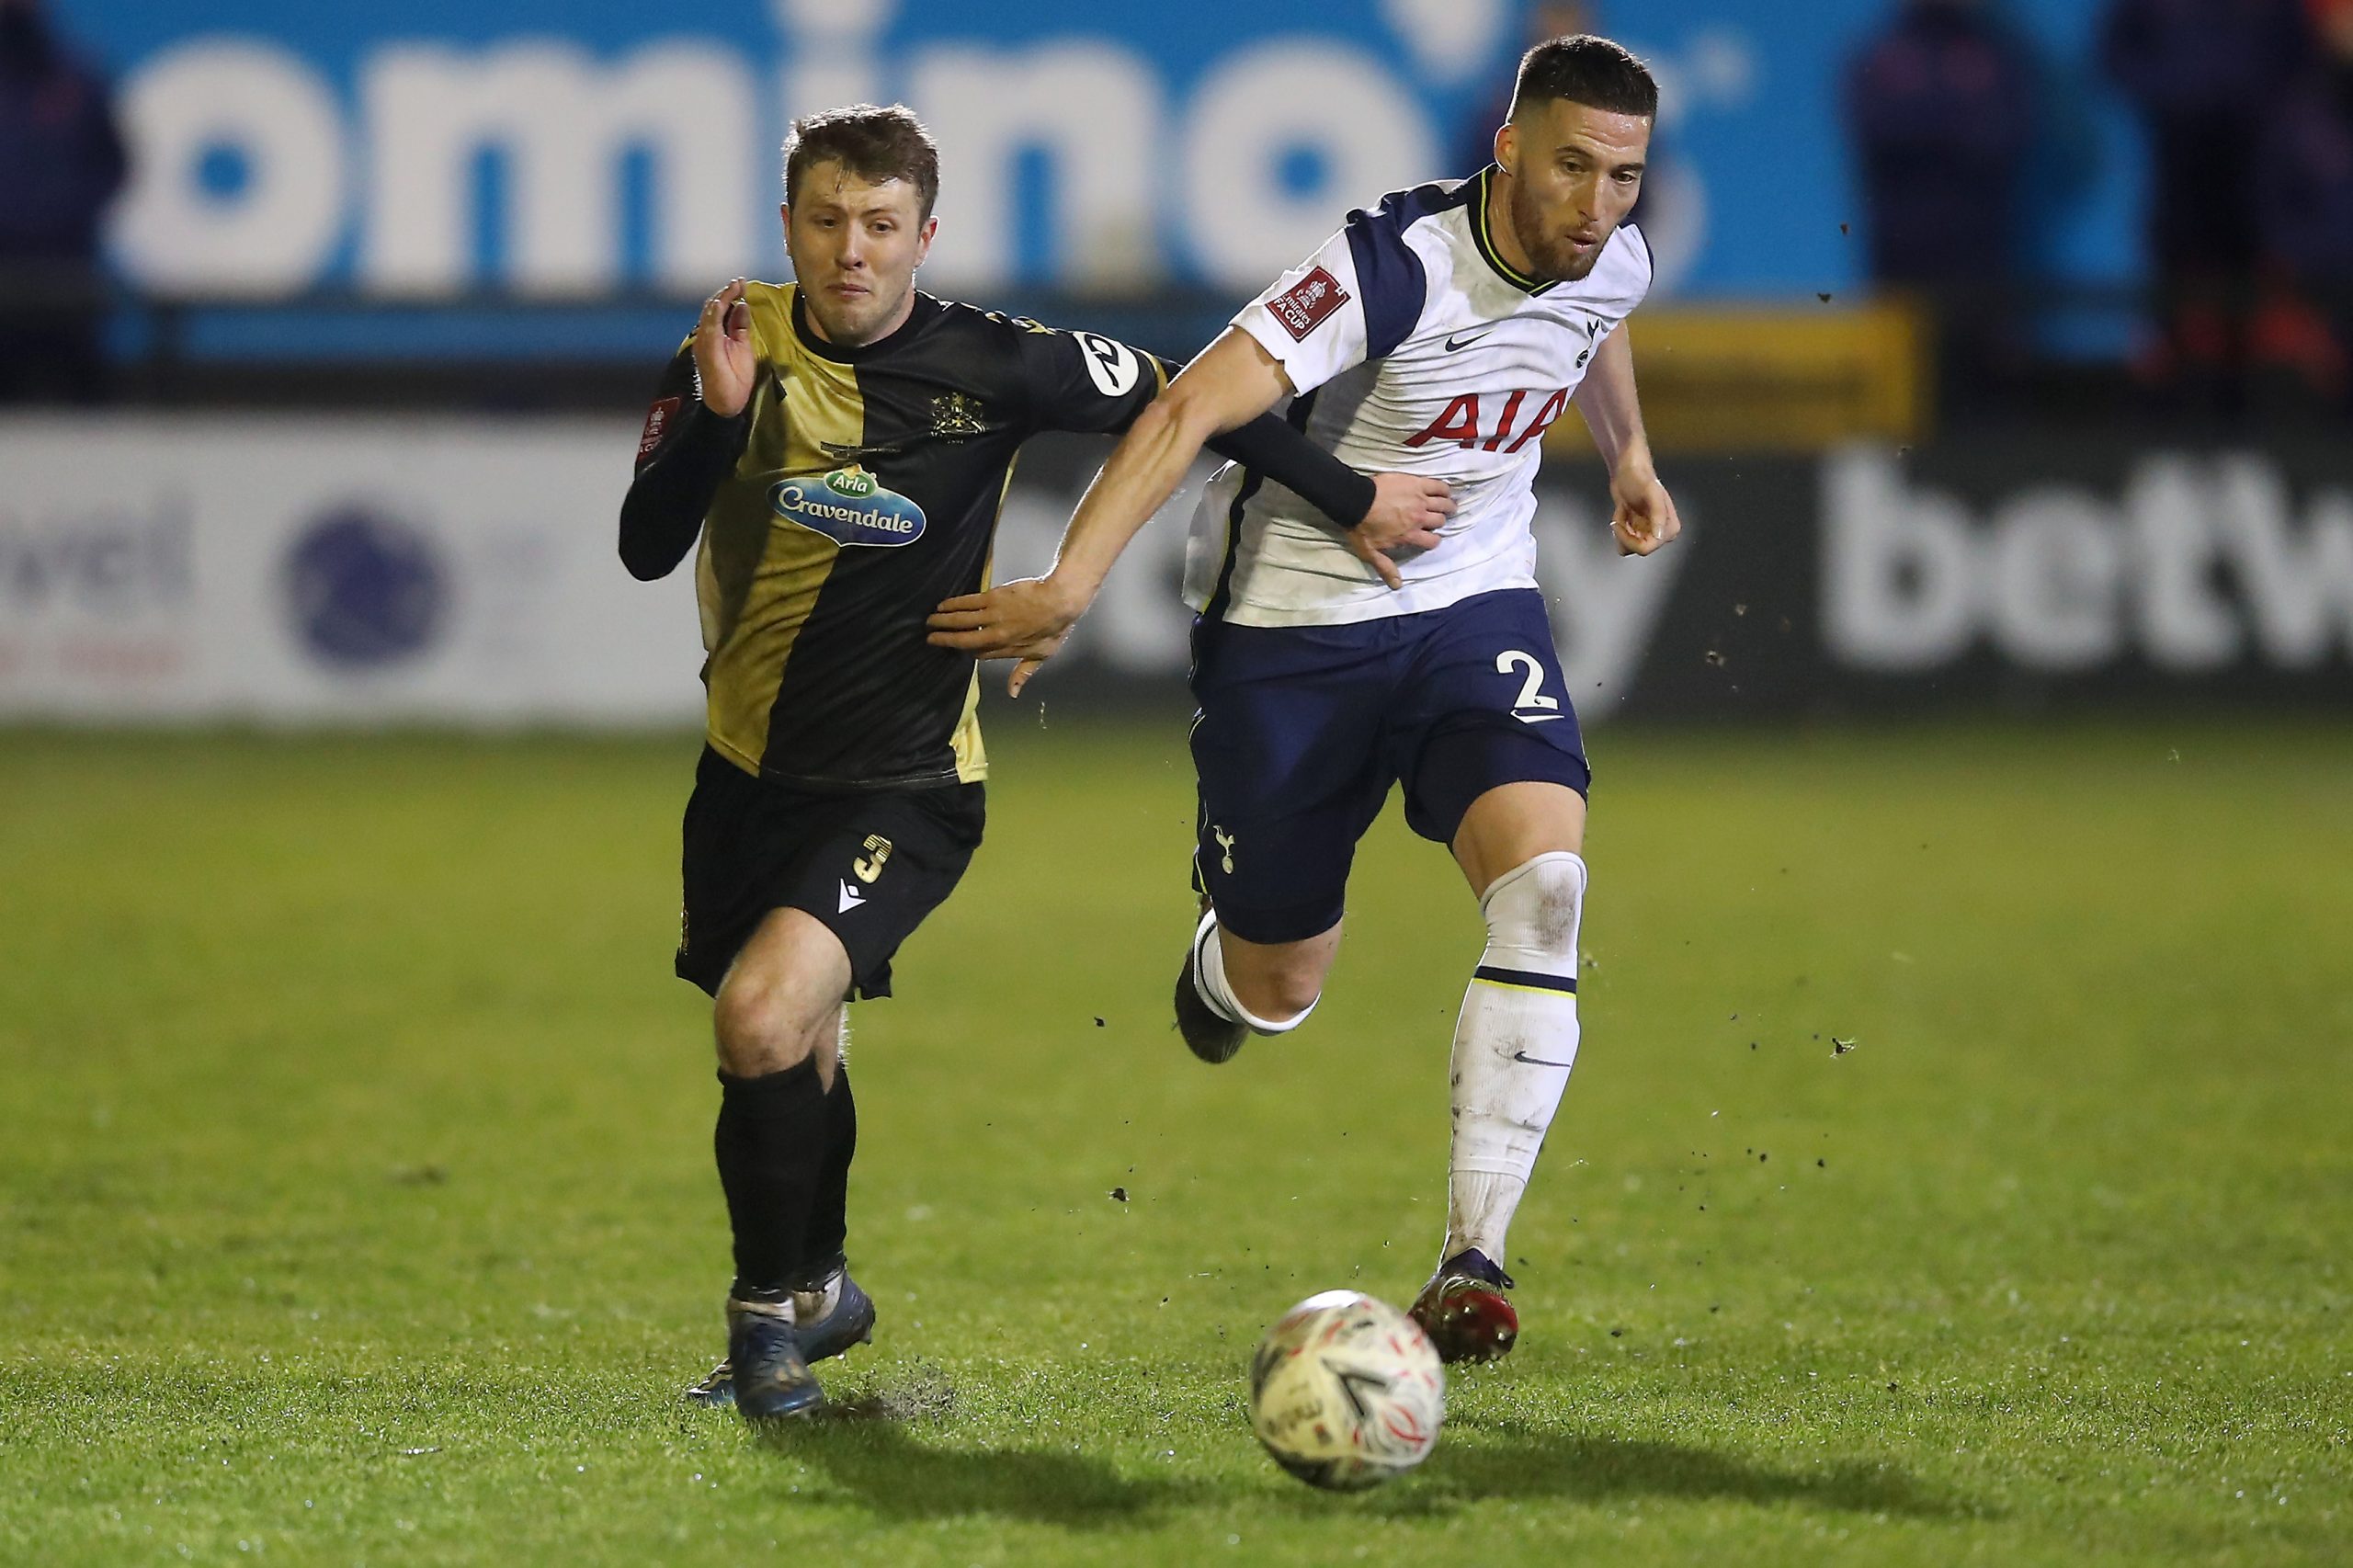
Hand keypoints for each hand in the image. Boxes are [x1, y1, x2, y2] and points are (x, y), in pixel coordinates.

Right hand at [693, 278, 755, 416]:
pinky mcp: (706, 348)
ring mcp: (704, 341)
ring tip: (734, 286)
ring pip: (710, 313)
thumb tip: (742, 305)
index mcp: (716, 334)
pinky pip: (709, 327)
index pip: (721, 309)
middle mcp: (707, 335)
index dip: (731, 295)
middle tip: (739, 281)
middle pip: (714, 307)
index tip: (742, 284)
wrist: (726, 402)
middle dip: (727, 293)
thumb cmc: (734, 378)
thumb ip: (740, 327)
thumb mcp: (742, 347)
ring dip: (722, 297)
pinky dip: (715, 313)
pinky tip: (723, 302)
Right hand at [927, 575, 1090, 695]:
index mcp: (1006, 650)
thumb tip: (1012, 693)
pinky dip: (953, 604)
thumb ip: (1023, 673)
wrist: (1059, 601)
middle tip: (929, 637)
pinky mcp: (993, 599)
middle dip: (944, 639)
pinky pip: (967, 602)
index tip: (954, 648)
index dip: (964, 651)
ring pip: (961, 620)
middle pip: (963, 640)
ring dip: (943, 620)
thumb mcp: (1042, 656)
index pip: (979, 654)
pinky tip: (943, 605)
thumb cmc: (1054, 627)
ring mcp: (993, 616)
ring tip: (930, 620)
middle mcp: (996, 635)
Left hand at [1348, 472, 1453, 589]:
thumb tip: (1397, 585)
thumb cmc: (1361, 527)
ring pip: (1442, 503)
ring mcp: (1419, 500)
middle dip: (1441, 521)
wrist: (1354, 501)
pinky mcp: (1416, 483)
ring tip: (1450, 505)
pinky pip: (1437, 486)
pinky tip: (1446, 491)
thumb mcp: (1371, 552)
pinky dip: (1444, 488)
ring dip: (1448, 505)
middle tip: (1439, 518)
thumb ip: (1386, 568)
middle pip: (1439, 521)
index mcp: (1410, 535)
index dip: (1434, 540)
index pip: (1432, 541)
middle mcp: (1418, 518)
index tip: (1431, 537)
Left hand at [1609, 458, 1681, 556]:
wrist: (1628, 471)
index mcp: (1670, 528)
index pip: (1646, 548)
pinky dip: (1619, 530)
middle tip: (1623, 511)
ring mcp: (1651, 533)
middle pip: (1636, 549)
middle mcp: (1663, 534)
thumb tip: (1659, 535)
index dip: (1628, 539)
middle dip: (1624, 532)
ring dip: (1621, 530)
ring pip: (1628, 548)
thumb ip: (1659, 514)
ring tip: (1624, 510)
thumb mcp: (1651, 492)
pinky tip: (1623, 513)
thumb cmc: (1640, 478)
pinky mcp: (1640, 532)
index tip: (1617, 523)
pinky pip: (1624, 543)